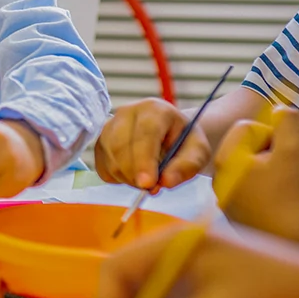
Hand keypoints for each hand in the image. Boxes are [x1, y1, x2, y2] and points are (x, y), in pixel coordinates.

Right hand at [95, 98, 211, 190]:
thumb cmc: (185, 142)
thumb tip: (165, 182)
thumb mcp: (198, 152)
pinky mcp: (100, 142)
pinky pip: (103, 167)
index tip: (148, 184)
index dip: (144, 160)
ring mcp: (109, 126)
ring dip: (128, 178)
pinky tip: (134, 174)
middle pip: (120, 146)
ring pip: (110, 159)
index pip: (144, 133)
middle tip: (153, 188)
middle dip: (135, 174)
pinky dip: (118, 178)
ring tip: (148, 179)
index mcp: (154, 109)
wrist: (171, 136)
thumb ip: (187, 166)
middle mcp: (126, 113)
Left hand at [214, 108, 298, 248]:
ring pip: (251, 166)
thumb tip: (279, 109)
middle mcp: (218, 178)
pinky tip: (278, 199)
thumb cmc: (294, 193)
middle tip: (284, 170)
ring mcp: (226, 196)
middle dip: (270, 151)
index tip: (281, 156)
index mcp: (224, 160)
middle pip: (247, 146)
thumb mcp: (295, 148)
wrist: (296, 238)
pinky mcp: (237, 211)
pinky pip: (252, 185)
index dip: (271, 135)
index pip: (246, 128)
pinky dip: (267, 187)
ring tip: (283, 186)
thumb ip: (287, 120)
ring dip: (270, 168)